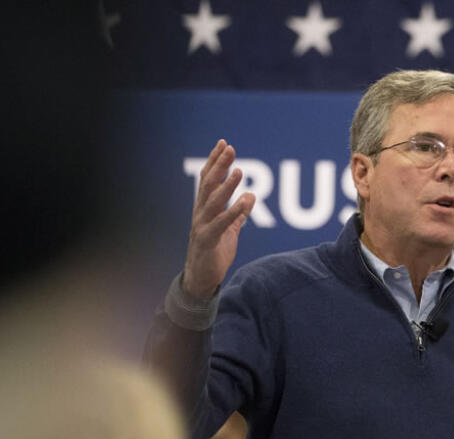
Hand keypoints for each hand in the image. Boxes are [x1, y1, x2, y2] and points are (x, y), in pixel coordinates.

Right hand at [183, 140, 255, 298]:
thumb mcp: (230, 230)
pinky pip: (222, 223)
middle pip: (208, 184)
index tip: (224, 144)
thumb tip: (252, 196)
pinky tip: (246, 200)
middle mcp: (200, 213)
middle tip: (229, 148)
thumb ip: (239, 214)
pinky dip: (234, 211)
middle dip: (219, 165)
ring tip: (239, 170)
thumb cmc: (214, 252)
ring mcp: (202, 226)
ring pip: (213, 201)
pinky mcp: (208, 240)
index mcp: (204, 209)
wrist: (201, 278)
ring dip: (226, 184)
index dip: (215, 161)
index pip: (208, 180)